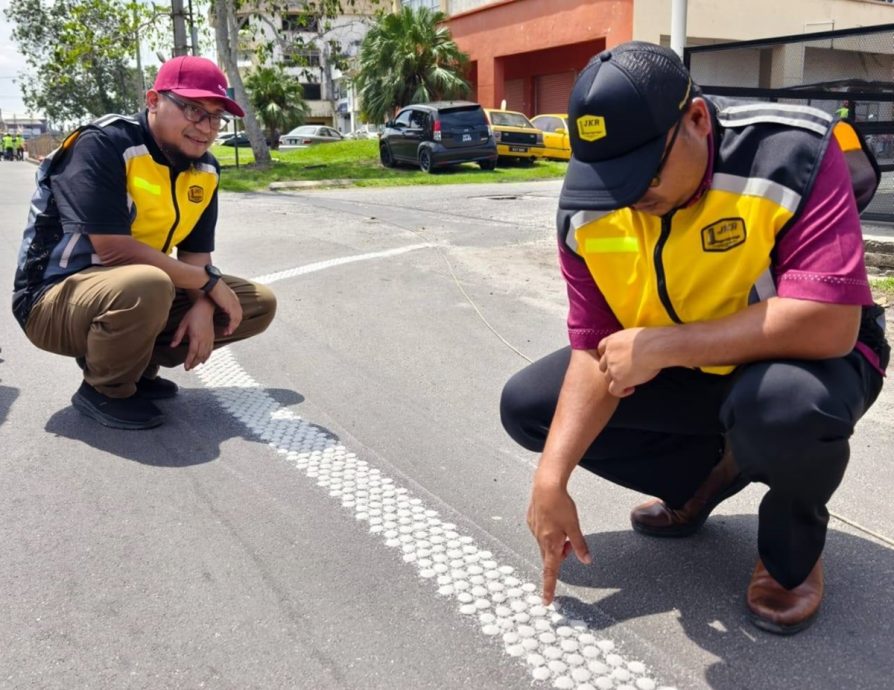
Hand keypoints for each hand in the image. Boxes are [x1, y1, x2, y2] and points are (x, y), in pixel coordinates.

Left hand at [171, 300, 215, 369]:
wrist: (205, 308)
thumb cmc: (193, 315)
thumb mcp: (183, 324)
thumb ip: (178, 336)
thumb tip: (172, 345)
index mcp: (196, 336)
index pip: (193, 352)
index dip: (189, 360)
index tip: (186, 367)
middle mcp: (204, 338)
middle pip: (200, 355)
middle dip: (194, 363)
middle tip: (189, 368)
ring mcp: (209, 338)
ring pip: (206, 353)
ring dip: (200, 361)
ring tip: (195, 365)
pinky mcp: (212, 337)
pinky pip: (211, 349)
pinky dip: (207, 356)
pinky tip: (204, 360)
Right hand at [208, 279, 242, 335]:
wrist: (210, 282)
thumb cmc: (208, 285)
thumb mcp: (214, 293)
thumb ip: (216, 298)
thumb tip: (211, 300)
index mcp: (232, 296)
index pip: (236, 309)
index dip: (232, 317)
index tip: (227, 323)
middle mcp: (235, 300)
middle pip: (238, 315)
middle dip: (234, 324)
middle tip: (228, 330)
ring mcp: (235, 303)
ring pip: (237, 318)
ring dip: (233, 327)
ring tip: (227, 332)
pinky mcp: (232, 307)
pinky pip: (234, 319)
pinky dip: (232, 326)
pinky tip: (227, 330)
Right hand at [527, 478, 590, 604]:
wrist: (545, 486)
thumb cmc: (560, 506)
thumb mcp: (575, 526)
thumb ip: (580, 545)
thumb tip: (586, 560)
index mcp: (551, 544)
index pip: (550, 571)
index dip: (549, 587)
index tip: (547, 601)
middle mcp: (540, 539)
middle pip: (551, 556)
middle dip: (560, 554)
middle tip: (569, 543)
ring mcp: (534, 529)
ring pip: (546, 543)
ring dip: (556, 542)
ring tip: (563, 525)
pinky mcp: (531, 520)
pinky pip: (541, 532)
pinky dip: (549, 531)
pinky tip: (553, 517)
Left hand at [596, 328, 660, 396]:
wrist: (654, 347)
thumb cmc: (652, 340)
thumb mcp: (633, 335)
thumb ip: (627, 343)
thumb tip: (633, 349)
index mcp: (612, 341)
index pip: (601, 349)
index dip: (608, 356)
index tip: (617, 360)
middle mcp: (609, 354)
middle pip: (603, 365)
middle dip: (612, 369)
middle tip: (625, 372)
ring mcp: (612, 368)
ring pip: (607, 378)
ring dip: (616, 381)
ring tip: (631, 382)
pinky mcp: (618, 380)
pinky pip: (613, 390)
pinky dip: (621, 392)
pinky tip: (631, 389)